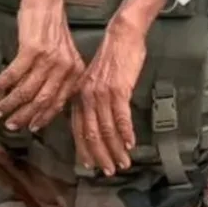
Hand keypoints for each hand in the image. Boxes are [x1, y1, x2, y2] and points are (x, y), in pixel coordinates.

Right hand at [0, 0, 84, 131]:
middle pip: (42, 101)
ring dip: (9, 102)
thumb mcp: (63, 55)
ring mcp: (50, 59)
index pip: (59, 103)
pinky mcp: (33, 49)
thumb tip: (43, 105)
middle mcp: (65, 68)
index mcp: (75, 72)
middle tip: (9, 124)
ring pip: (27, 90)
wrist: (46, 0)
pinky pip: (15, 74)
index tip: (30, 128)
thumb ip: (58, 78)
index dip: (43, 118)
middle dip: (23, 116)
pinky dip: (2, 84)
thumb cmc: (51, 29)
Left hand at [72, 19, 147, 175]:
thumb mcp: (95, 79)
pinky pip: (120, 117)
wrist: (122, 35)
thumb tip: (97, 120)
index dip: (84, 149)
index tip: (89, 165)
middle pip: (90, 134)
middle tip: (107, 171)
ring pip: (106, 129)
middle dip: (99, 156)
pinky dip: (125, 133)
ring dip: (114, 150)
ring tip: (122, 163)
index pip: (78, 129)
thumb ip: (92, 99)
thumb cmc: (112, 56)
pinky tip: (129, 144)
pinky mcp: (118, 90)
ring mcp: (102, 94)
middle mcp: (87, 97)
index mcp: (80, 96)